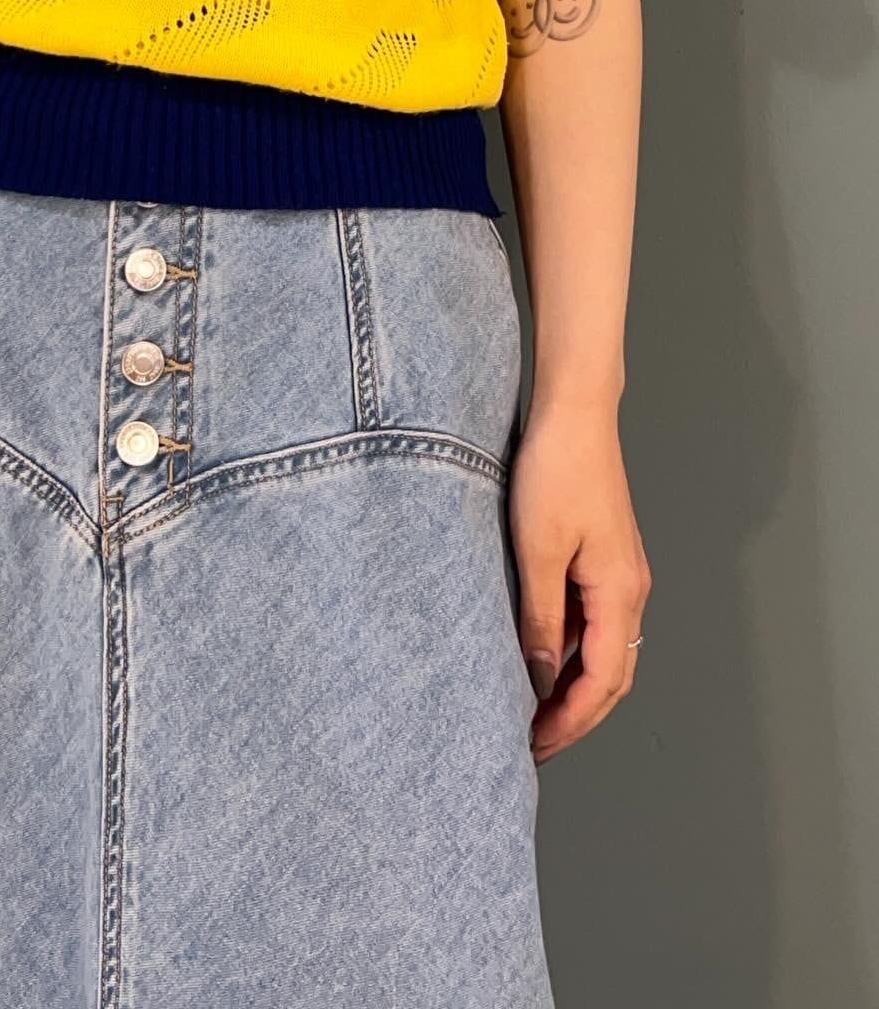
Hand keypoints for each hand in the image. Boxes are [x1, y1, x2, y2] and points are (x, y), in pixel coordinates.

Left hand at [509, 400, 650, 764]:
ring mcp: (618, 572)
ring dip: (570, 685)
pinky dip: (567, 650)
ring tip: (528, 709)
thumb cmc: (556, 469)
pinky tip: (534, 655)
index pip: (603, 683)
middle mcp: (629, 589)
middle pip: (610, 676)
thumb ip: (539, 616)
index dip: (569, 722)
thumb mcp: (537, 550)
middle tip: (530, 744)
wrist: (573, 411)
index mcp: (620, 592)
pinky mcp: (602, 557)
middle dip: (573, 716)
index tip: (533, 746)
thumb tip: (536, 677)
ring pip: (600, 650)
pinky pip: (590, 620)